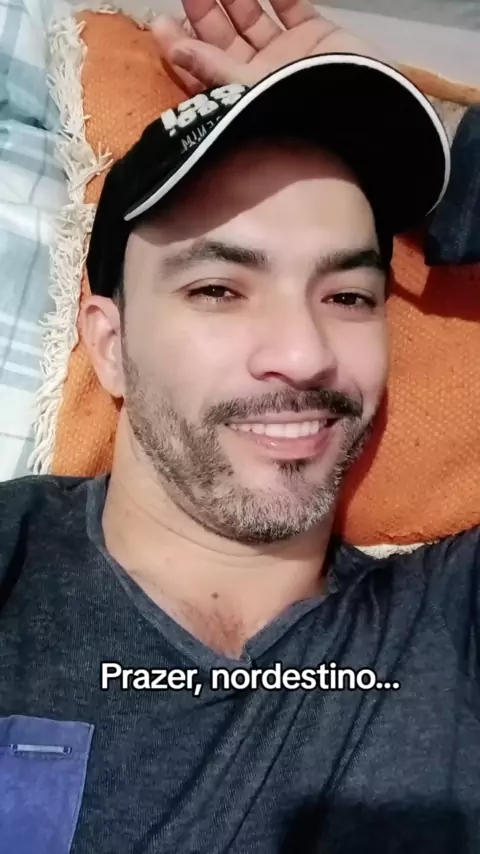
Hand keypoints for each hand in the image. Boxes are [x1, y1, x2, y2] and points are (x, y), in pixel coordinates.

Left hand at [151, 0, 392, 93]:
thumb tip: (173, 50)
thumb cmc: (302, 109)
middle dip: (203, 10)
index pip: (201, 70)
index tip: (160, 24)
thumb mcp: (248, 93)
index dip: (180, 47)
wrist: (364, 108)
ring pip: (251, 16)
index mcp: (239, 97)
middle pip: (222, 37)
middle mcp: (260, 75)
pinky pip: (290, 4)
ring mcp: (287, 53)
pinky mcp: (315, 35)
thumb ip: (212, 69)